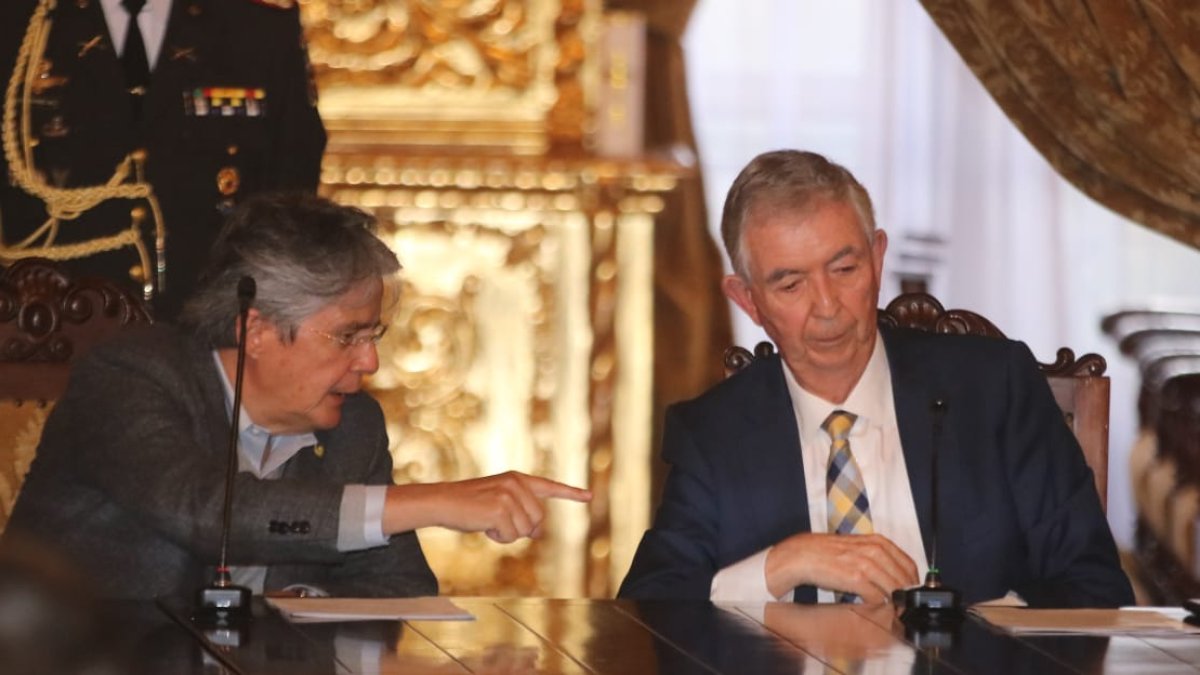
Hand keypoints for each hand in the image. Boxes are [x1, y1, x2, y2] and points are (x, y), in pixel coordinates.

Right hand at [384, 471, 590, 542]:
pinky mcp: (500, 508)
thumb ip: (521, 512)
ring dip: (506, 533)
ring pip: (524, 530)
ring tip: (487, 521)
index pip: (549, 487)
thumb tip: (537, 532)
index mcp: (518, 479)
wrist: (442, 501)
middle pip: (537, 520)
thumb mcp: (498, 503)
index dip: (571, 493)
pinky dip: (497, 537)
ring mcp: (509, 495)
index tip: (589, 496)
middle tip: (496, 522)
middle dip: (520, 528)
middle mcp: (517, 484)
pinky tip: (483, 525)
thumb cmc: (468, 505)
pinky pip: (510, 536)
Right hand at [765, 533, 917, 603]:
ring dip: (895, 602)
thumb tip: (895, 576)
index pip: (908, 564)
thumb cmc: (828, 552)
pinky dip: (878, 604)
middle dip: (906, 595)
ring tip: (892, 609)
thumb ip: (877, 557)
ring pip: (893, 589)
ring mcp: (866, 564)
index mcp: (877, 542)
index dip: (913, 581)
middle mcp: (874, 551)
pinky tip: (874, 605)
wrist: (803, 555)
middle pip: (903, 578)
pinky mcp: (856, 578)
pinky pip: (876, 597)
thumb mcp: (858, 546)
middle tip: (904, 605)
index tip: (912, 592)